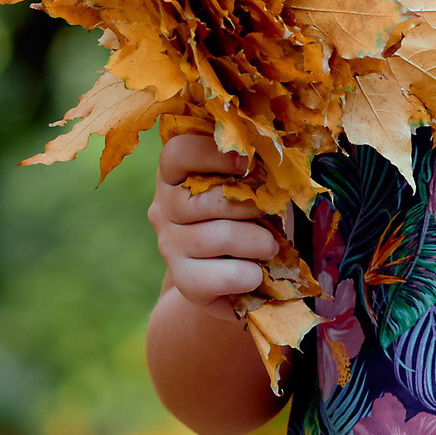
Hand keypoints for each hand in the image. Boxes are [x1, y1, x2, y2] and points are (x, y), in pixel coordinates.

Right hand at [149, 131, 281, 312]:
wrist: (225, 277)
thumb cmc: (240, 219)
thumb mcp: (240, 188)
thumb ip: (246, 172)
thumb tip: (271, 161)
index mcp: (174, 175)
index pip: (178, 154)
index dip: (213, 154)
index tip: (246, 163)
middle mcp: (163, 208)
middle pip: (204, 199)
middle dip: (248, 204)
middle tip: (268, 211)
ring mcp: (170, 245)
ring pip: (219, 237)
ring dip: (257, 241)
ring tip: (270, 246)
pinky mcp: (185, 280)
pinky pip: (222, 276)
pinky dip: (249, 274)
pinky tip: (256, 273)